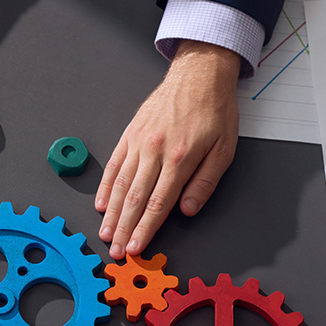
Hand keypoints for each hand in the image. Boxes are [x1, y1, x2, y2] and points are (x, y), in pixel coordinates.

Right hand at [96, 40, 240, 258]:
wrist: (199, 74)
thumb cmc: (214, 111)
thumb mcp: (224, 149)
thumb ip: (205, 183)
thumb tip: (187, 210)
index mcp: (180, 158)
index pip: (157, 204)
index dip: (145, 229)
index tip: (136, 247)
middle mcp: (155, 151)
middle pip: (134, 199)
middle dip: (124, 229)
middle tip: (116, 251)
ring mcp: (139, 142)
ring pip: (120, 185)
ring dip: (111, 213)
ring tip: (105, 233)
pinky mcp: (130, 134)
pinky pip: (114, 164)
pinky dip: (106, 186)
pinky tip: (101, 204)